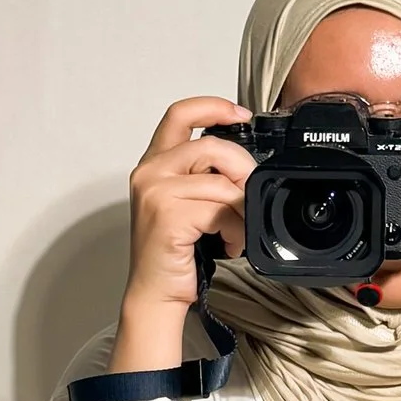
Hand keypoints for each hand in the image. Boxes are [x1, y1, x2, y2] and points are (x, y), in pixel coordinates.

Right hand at [111, 96, 253, 373]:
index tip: (241, 115)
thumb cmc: (175, 252)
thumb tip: (246, 166)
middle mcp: (149, 172)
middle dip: (243, 169)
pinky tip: (229, 245)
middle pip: (212, 146)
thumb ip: (206, 176)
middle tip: (251, 195)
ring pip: (221, 182)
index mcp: (154, 163)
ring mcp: (156, 192)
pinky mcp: (168, 215)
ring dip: (241, 210)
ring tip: (238, 231)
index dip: (213, 107)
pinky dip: (235, 229)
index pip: (180, 114)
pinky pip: (220, 209)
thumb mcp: (189, 203)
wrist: (155, 293)